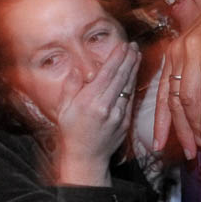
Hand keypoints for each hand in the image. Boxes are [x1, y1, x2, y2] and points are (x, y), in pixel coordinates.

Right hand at [56, 42, 140, 185]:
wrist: (86, 157)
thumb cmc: (71, 131)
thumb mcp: (63, 108)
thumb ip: (70, 87)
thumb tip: (77, 68)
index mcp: (89, 101)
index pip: (107, 73)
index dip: (117, 57)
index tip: (122, 45)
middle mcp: (105, 106)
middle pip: (121, 77)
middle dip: (128, 59)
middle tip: (133, 45)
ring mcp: (118, 114)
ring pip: (128, 86)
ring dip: (134, 68)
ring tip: (136, 54)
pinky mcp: (126, 121)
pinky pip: (130, 98)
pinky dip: (133, 84)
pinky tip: (134, 74)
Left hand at [153, 0, 200, 157]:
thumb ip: (196, 71)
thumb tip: (192, 102)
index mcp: (174, 55)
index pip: (163, 95)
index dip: (159, 122)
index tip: (157, 145)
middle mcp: (179, 51)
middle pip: (175, 100)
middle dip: (181, 129)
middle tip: (189, 152)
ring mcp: (194, 48)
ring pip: (189, 96)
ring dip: (194, 123)